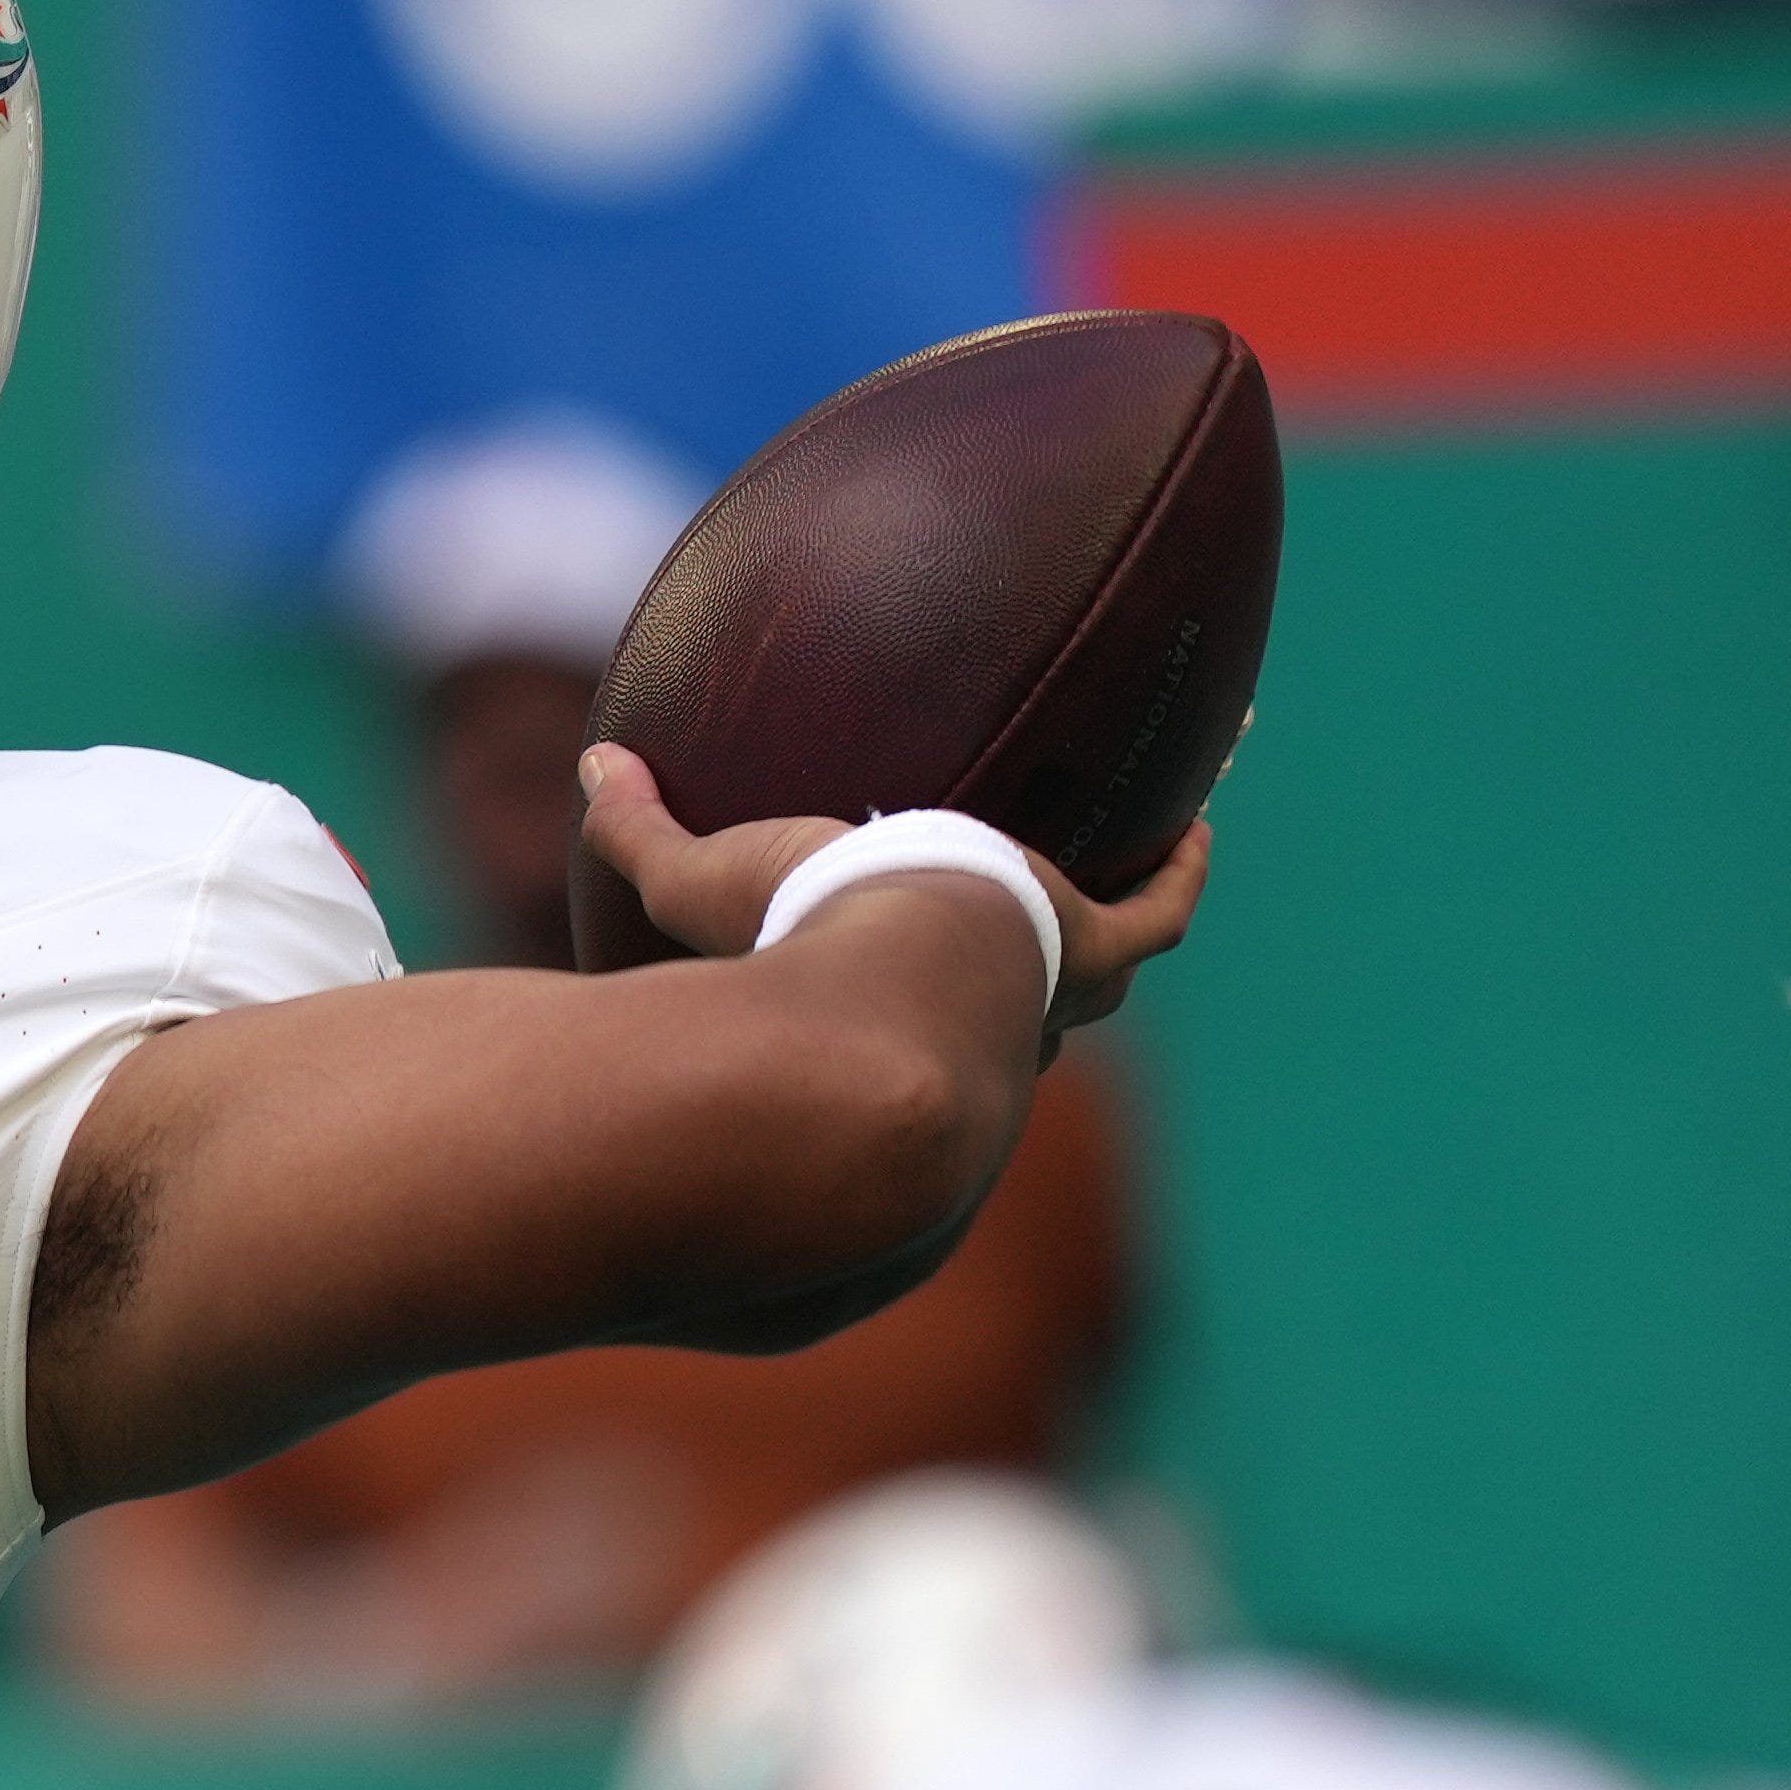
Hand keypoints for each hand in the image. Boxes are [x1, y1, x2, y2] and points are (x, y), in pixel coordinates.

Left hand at [576, 745, 1209, 1039]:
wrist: (878, 1001)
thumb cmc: (784, 947)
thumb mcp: (699, 880)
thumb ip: (638, 832)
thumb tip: (594, 764)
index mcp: (890, 1015)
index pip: (909, 1006)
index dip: (915, 983)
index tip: (919, 954)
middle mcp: (976, 1025)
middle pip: (1028, 999)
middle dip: (1044, 960)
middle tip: (1054, 913)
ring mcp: (1045, 990)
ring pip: (1113, 947)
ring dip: (1133, 897)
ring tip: (1157, 843)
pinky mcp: (1096, 948)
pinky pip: (1161, 905)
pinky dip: (1181, 864)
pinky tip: (1195, 812)